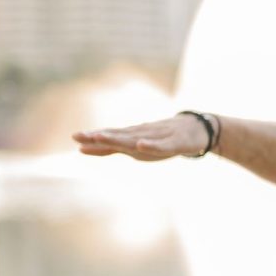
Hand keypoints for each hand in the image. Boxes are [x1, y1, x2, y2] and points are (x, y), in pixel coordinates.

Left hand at [72, 114, 207, 160]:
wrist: (198, 129)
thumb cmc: (168, 137)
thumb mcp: (141, 144)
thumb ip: (118, 146)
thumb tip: (90, 145)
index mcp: (135, 137)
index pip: (112, 137)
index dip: (95, 139)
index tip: (76, 138)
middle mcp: (144, 135)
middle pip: (120, 136)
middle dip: (101, 137)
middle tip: (82, 136)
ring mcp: (159, 137)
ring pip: (137, 138)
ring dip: (119, 139)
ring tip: (103, 138)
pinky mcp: (175, 142)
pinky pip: (161, 145)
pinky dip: (150, 145)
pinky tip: (141, 144)